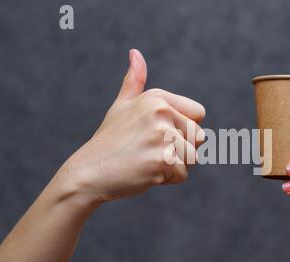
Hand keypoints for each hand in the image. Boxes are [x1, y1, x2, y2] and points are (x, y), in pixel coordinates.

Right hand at [63, 49, 204, 202]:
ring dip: (174, 165)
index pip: (199, 114)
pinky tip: (144, 173)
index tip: (159, 133)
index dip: (184, 129)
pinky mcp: (162, 160)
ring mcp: (162, 136)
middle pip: (199, 137)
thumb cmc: (110, 139)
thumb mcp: (122, 106)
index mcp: (157, 98)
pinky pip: (182, 175)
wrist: (89, 171)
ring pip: (192, 158)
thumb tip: (135, 52)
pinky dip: (166, 180)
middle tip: (150, 150)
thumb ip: (134, 81)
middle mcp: (162, 113)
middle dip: (181, 149)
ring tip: (147, 161)